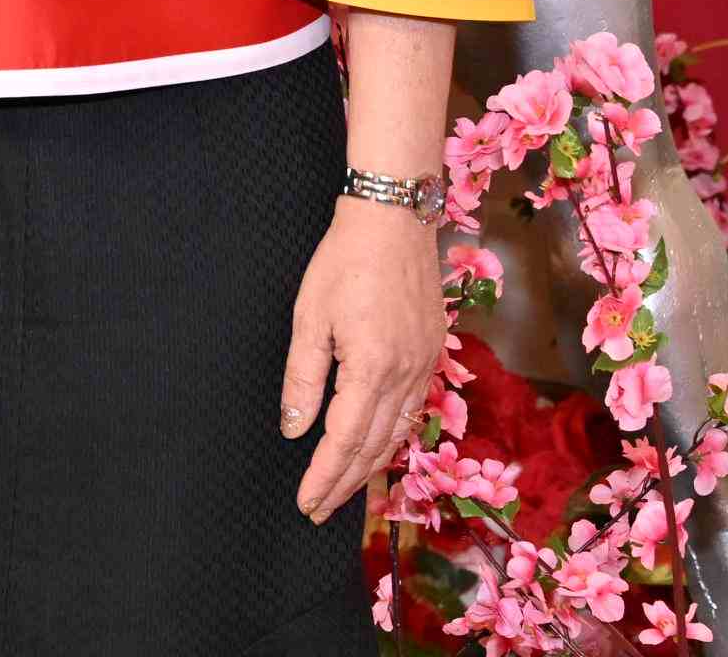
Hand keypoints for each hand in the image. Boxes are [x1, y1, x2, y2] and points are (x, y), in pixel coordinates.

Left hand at [284, 197, 448, 521]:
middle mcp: (406, 375)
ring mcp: (425, 365)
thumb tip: (295, 427)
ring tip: (345, 490)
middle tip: (320, 509)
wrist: (394, 219)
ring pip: (398, 433)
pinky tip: (378, 446)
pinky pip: (413, 410)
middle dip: (346, 483)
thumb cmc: (345, 261)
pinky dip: (393, 437)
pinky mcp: (432, 353)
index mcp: (372, 368)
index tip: (306, 502)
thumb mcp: (310, 317)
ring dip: (371, 467)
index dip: (324, 476)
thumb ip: (304, 377)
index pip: (345, 440)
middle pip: (375, 447)